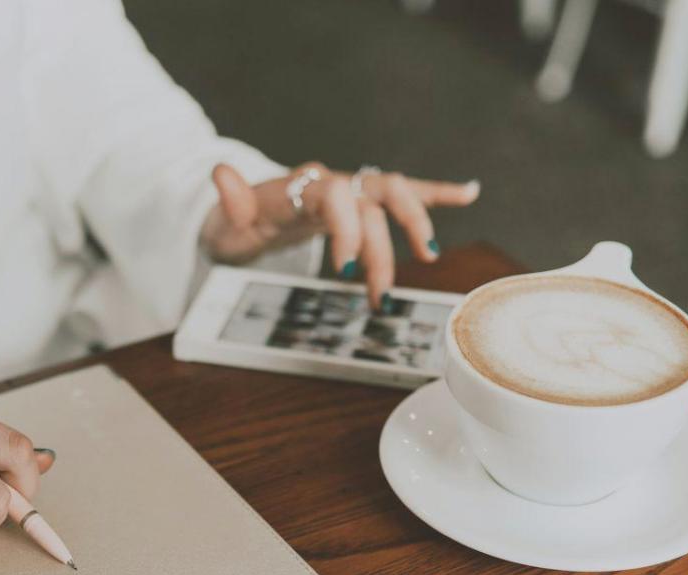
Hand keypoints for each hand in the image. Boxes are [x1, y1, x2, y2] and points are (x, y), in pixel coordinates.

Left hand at [201, 162, 480, 305]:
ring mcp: (350, 191)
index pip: (335, 197)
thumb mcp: (227, 219)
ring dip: (412, 227)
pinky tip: (468, 193)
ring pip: (391, 199)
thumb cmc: (238, 222)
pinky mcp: (361, 203)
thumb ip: (231, 201)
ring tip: (426, 258)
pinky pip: (402, 193)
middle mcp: (333, 184)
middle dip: (383, 241)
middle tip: (380, 287)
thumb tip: (220, 173)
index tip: (347, 269)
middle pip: (372, 200)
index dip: (347, 229)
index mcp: (302, 188)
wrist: (242, 214)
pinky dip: (434, 192)